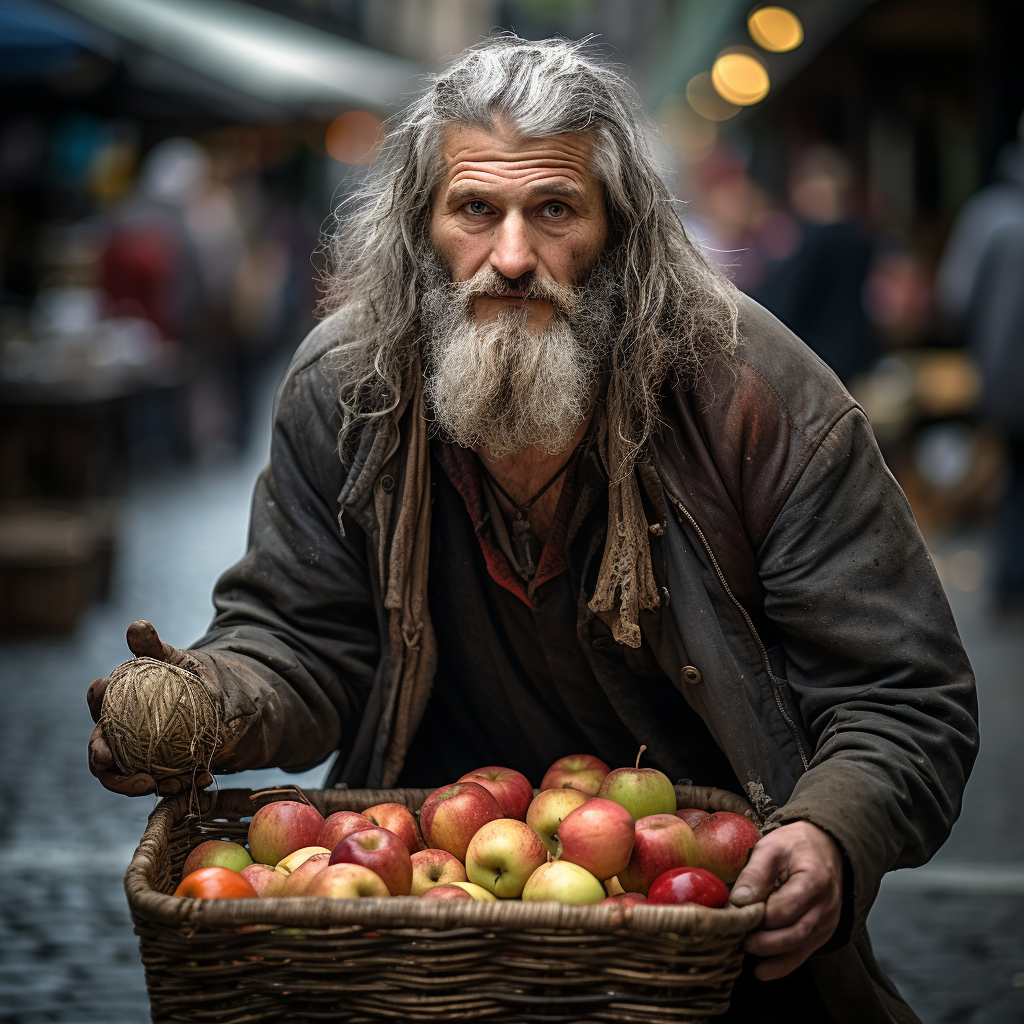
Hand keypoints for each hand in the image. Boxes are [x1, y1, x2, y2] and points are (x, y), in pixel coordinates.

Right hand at [87, 620, 213, 796]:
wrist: (217, 702)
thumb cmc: (185, 677)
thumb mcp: (174, 660)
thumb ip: (154, 646)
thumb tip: (138, 626)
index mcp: (115, 702)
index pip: (98, 700)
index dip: (97, 701)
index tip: (103, 702)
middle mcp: (117, 732)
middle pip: (99, 748)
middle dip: (101, 758)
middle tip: (110, 761)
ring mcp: (133, 755)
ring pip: (121, 775)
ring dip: (130, 783)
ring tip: (153, 783)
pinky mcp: (156, 772)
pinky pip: (158, 784)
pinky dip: (172, 786)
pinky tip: (196, 781)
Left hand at [729, 820, 843, 980]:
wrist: (826, 847)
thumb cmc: (796, 846)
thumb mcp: (772, 847)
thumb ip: (755, 873)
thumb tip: (738, 901)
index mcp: (814, 881)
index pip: (783, 909)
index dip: (757, 915)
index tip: (735, 914)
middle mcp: (825, 906)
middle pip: (793, 933)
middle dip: (763, 941)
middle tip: (738, 938)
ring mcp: (827, 921)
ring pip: (799, 947)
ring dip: (771, 955)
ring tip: (746, 951)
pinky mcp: (823, 931)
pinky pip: (805, 952)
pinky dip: (784, 964)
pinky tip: (763, 970)